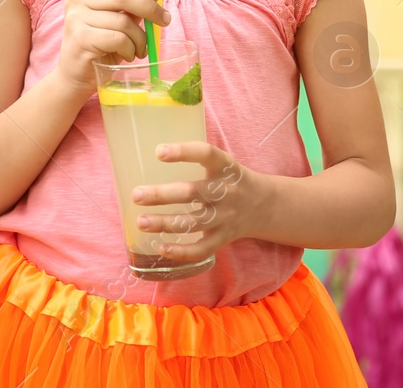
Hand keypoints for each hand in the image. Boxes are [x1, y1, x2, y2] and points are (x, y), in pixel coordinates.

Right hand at [54, 0, 169, 95]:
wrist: (75, 77)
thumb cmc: (100, 47)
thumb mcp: (119, 23)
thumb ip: (135, 6)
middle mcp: (79, 0)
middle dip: (149, 8)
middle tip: (165, 21)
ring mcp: (77, 18)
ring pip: (123, 22)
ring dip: (139, 38)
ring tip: (139, 50)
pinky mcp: (81, 38)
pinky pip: (118, 39)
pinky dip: (129, 49)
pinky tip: (126, 56)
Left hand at [133, 142, 266, 261]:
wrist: (265, 205)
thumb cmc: (232, 179)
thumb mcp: (223, 163)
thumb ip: (196, 159)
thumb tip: (148, 154)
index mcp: (226, 168)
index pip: (207, 154)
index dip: (184, 152)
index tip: (158, 151)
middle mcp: (227, 192)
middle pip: (192, 193)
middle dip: (162, 195)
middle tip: (137, 195)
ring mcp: (226, 217)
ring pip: (193, 223)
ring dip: (165, 223)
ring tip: (141, 222)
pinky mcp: (223, 238)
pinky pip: (202, 249)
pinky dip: (181, 251)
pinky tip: (161, 247)